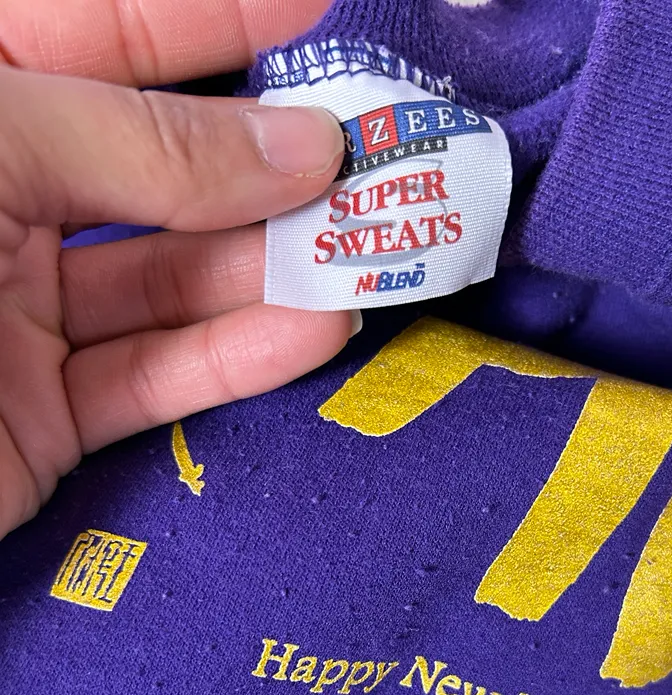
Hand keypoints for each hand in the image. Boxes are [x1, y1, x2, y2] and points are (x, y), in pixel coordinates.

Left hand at [0, 0, 341, 539]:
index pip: (97, 27)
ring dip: (272, 269)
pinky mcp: (41, 416)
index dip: (212, 17)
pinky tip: (314, 332)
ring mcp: (15, 313)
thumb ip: (132, 143)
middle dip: (267, 161)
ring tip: (370, 255)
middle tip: (375, 157)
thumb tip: (294, 146)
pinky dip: (235, 359)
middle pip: (154, 165)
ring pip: (169, 280)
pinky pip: (152, 379)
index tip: (321, 10)